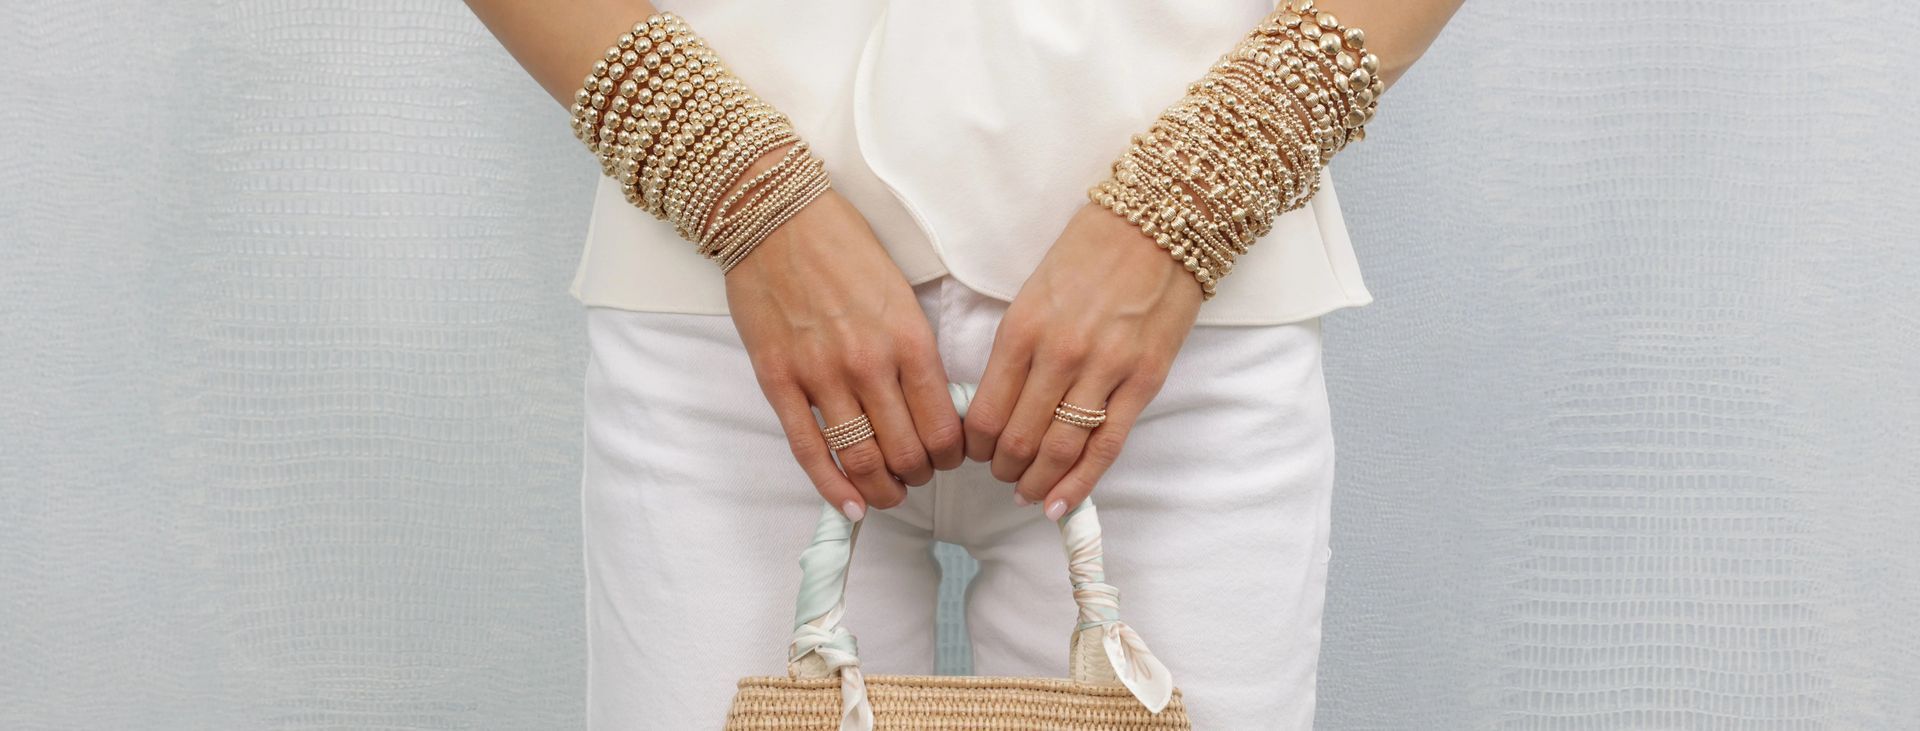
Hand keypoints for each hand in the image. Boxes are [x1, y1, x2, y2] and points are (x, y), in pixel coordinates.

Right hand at [726, 190, 963, 517]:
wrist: (774, 216)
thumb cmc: (843, 247)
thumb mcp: (901, 294)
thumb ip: (915, 351)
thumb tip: (932, 406)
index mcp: (909, 340)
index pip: (942, 425)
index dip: (950, 456)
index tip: (949, 459)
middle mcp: (869, 364)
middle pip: (906, 451)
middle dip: (918, 476)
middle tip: (917, 476)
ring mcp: (820, 375)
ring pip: (860, 459)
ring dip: (880, 489)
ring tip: (888, 494)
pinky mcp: (778, 380)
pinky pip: (809, 449)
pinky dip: (832, 486)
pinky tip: (849, 506)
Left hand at [965, 203, 1202, 517]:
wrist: (1159, 222)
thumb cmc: (1091, 252)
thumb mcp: (1034, 293)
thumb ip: (1016, 349)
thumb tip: (995, 404)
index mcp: (1022, 329)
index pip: (985, 411)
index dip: (975, 445)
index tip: (975, 454)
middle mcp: (1059, 354)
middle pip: (1019, 438)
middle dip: (1004, 468)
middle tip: (1002, 476)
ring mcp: (1105, 369)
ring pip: (1060, 449)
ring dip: (1037, 481)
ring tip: (1027, 493)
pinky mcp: (1145, 380)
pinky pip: (1107, 445)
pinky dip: (1081, 482)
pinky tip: (1062, 503)